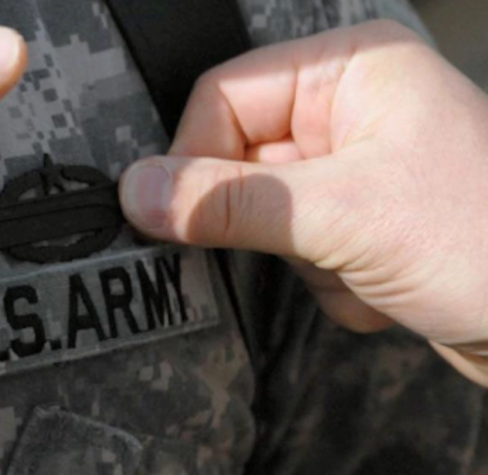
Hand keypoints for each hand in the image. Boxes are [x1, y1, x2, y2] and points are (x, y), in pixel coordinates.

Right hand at [120, 20, 487, 386]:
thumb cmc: (487, 244)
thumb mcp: (345, 215)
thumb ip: (232, 201)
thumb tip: (140, 192)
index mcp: (348, 70)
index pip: (223, 96)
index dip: (194, 156)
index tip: (177, 214)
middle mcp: (346, 111)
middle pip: (238, 159)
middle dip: (268, 222)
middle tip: (309, 248)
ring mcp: (350, 169)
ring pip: (262, 213)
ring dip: (305, 258)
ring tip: (365, 267)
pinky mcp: (355, 220)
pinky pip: (294, 248)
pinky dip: (325, 279)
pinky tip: (379, 285)